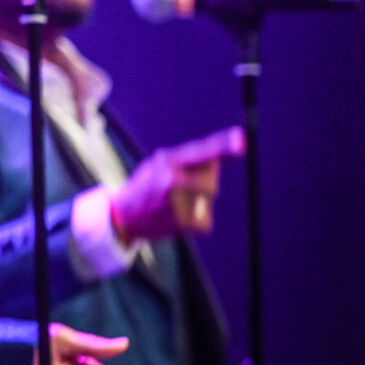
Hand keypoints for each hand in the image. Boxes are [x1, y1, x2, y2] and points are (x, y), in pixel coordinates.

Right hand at [112, 126, 244, 242]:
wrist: (122, 218)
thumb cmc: (145, 187)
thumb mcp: (156, 165)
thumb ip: (184, 161)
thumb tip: (216, 162)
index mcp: (166, 161)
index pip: (200, 151)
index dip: (223, 146)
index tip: (242, 140)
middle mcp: (173, 180)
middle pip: (211, 180)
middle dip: (204, 181)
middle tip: (180, 187)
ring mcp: (179, 203)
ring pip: (208, 198)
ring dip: (199, 200)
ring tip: (172, 204)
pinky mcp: (185, 223)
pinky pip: (206, 218)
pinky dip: (196, 219)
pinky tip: (174, 218)